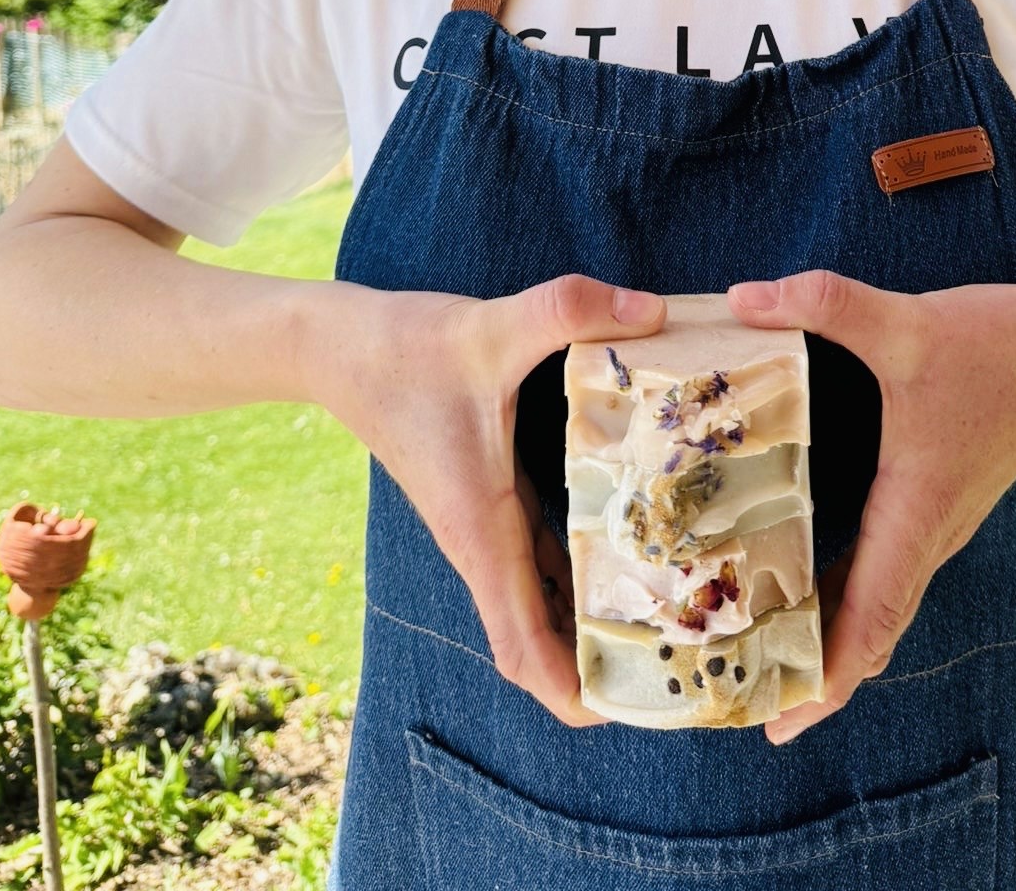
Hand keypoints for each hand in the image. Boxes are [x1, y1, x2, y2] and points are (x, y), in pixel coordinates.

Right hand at [319, 274, 664, 728]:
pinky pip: (540, 559)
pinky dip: (577, 576)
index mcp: (482, 530)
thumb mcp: (492, 325)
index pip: (523, 647)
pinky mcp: (488, 498)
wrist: (338, 346)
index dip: (570, 690)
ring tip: (671, 624)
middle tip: (677, 670)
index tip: (626, 707)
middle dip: (598, 672)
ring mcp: (484, 525)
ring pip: (541, 604)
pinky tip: (629, 557)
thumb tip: (649, 309)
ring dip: (591, 626)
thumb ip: (568, 310)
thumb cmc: (406, 348)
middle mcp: (482, 541)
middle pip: (539, 643)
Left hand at [725, 271, 1015, 743]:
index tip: (782, 722)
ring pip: (881, 605)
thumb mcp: (908, 321)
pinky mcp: (940, 503)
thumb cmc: (1001, 343)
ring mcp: (939, 523)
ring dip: (830, 641)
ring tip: (761, 660)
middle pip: (871, 632)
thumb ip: (828, 304)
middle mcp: (930, 533)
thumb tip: (746, 296)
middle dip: (814, 677)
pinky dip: (848, 599)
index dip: (828, 678)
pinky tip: (803, 585)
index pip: (872, 619)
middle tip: (747, 707)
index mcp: (918, 511)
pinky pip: (888, 571)